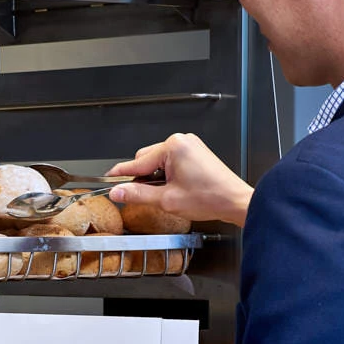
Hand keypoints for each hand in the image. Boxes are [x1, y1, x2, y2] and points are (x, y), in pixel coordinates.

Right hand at [109, 133, 251, 226]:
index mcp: (173, 147)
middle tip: (140, 197)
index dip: (121, 174)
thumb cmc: (210, 198)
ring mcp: (189, 145)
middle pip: (146, 159)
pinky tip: (172, 189)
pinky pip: (171, 161)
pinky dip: (166, 174)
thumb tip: (118, 192)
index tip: (108, 180)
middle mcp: (181, 141)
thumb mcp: (167, 200)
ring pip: (158, 161)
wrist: (235, 201)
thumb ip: (138, 195)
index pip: (137, 162)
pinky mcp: (194, 153)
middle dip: (142, 178)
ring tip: (164, 195)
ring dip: (155, 177)